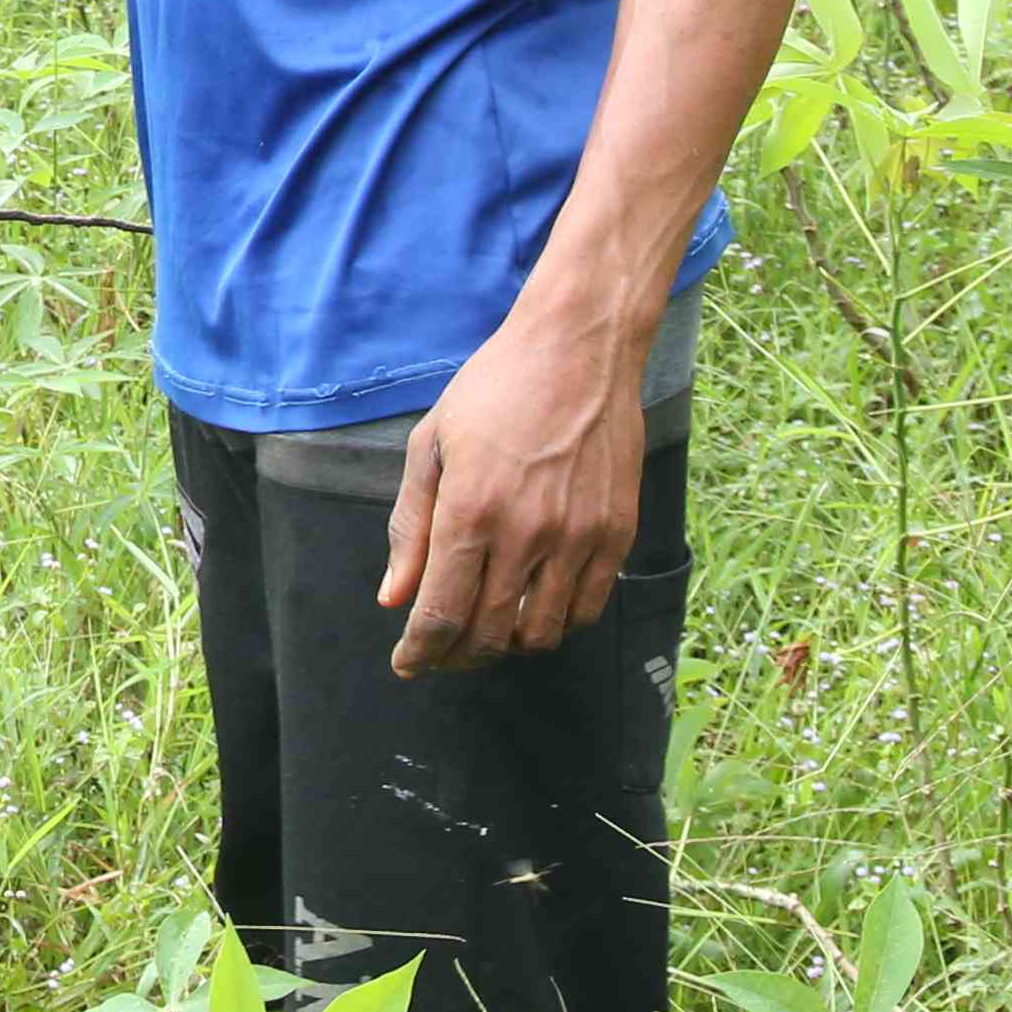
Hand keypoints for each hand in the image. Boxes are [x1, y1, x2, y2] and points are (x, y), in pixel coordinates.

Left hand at [382, 298, 651, 674]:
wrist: (580, 348)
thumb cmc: (495, 388)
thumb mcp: (432, 446)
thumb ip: (411, 527)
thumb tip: (394, 600)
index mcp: (470, 509)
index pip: (441, 613)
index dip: (420, 651)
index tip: (407, 663)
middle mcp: (526, 532)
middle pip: (487, 634)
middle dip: (454, 656)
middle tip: (439, 654)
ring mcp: (579, 536)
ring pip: (540, 633)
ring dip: (505, 645)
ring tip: (485, 632)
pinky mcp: (617, 533)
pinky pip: (586, 608)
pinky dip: (556, 623)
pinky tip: (532, 608)